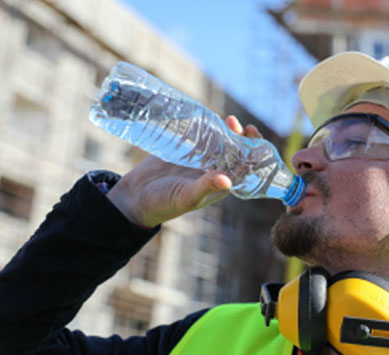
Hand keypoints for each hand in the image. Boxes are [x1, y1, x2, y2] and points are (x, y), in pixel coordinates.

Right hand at [107, 116, 261, 227]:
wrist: (135, 198)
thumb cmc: (164, 204)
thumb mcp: (187, 197)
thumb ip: (206, 187)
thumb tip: (227, 180)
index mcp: (221, 184)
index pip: (244, 165)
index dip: (252, 151)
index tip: (251, 135)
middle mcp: (214, 170)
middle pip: (234, 150)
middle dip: (239, 136)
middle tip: (234, 122)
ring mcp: (199, 159)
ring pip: (219, 141)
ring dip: (225, 130)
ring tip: (226, 119)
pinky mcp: (185, 150)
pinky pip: (200, 136)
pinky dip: (205, 126)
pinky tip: (207, 117)